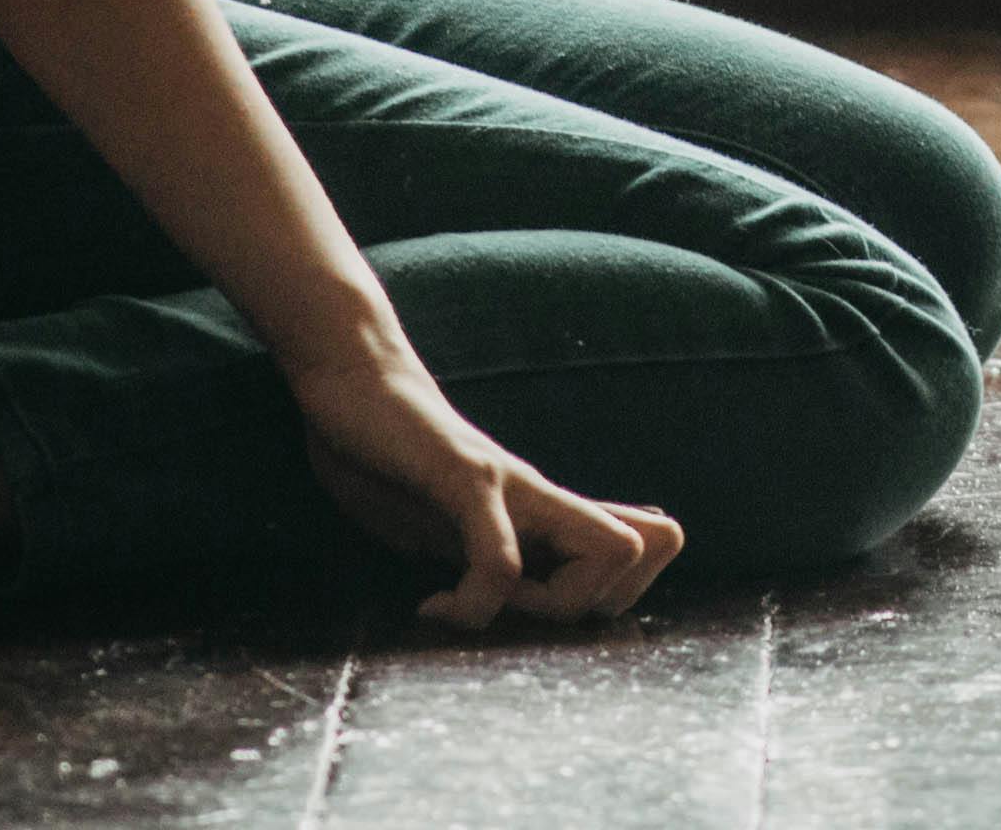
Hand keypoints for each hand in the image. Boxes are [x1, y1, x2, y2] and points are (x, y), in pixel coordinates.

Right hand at [286, 344, 684, 628]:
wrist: (354, 383)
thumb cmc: (396, 461)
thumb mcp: (446, 521)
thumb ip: (485, 552)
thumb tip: (511, 590)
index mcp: (545, 510)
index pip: (645, 547)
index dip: (602, 602)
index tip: (530, 617)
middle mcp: (543, 495)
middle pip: (640, 553)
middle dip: (582, 610)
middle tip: (506, 615)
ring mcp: (513, 483)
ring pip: (610, 551)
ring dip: (543, 608)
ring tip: (467, 607)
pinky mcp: (466, 477)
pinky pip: (503, 556)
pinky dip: (473, 603)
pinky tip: (428, 606)